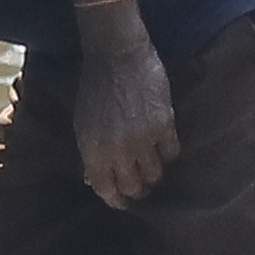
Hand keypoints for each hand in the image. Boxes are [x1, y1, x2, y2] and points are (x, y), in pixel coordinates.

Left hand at [71, 17, 178, 205]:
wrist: (116, 54)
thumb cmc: (95, 87)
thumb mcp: (83, 123)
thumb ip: (90, 153)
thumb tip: (93, 179)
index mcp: (92, 150)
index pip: (106, 189)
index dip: (116, 199)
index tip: (122, 200)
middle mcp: (117, 150)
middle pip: (134, 187)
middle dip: (136, 188)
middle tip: (140, 182)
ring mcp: (142, 139)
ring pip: (155, 175)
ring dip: (153, 172)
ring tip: (152, 163)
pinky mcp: (164, 125)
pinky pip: (171, 154)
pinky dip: (168, 153)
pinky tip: (164, 145)